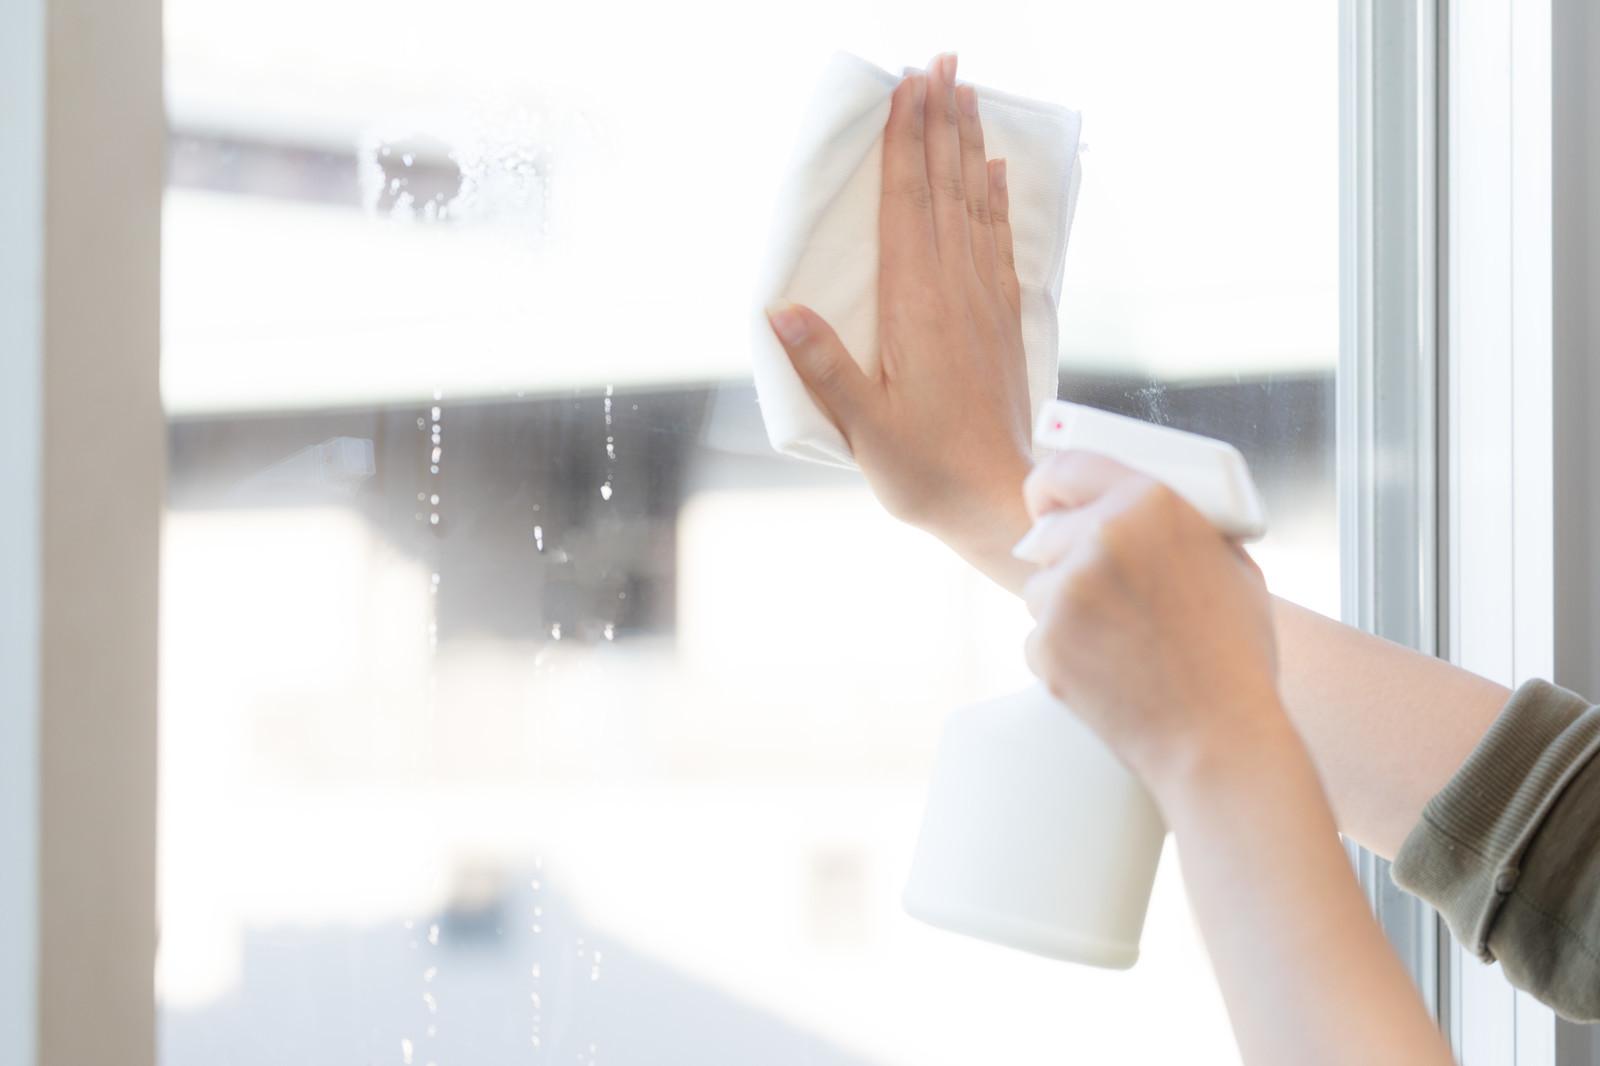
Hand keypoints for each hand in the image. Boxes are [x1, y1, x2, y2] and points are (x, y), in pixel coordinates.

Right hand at [765, 53, 1033, 570]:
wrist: (1000, 501)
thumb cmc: (924, 470)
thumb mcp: (862, 426)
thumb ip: (823, 366)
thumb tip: (778, 308)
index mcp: (916, 307)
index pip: (908, 205)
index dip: (906, 142)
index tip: (907, 86)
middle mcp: (955, 290)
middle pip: (945, 187)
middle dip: (940, 120)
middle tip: (940, 61)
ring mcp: (984, 302)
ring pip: (974, 204)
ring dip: (967, 144)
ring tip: (965, 91)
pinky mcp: (1002, 321)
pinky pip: (998, 242)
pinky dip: (994, 199)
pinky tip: (993, 171)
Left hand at [1018, 451, 1286, 797]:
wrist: (1218, 737)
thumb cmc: (1233, 654)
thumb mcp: (1231, 565)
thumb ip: (1182, 526)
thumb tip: (1146, 509)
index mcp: (1151, 500)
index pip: (1064, 467)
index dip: (1048, 487)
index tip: (1045, 503)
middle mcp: (1102, 535)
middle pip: (1046, 533)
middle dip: (1063, 559)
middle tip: (1094, 591)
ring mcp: (1068, 590)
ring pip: (1038, 587)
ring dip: (1063, 608)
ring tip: (1119, 641)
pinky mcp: (1047, 641)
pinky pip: (1038, 635)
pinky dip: (1062, 653)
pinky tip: (1108, 671)